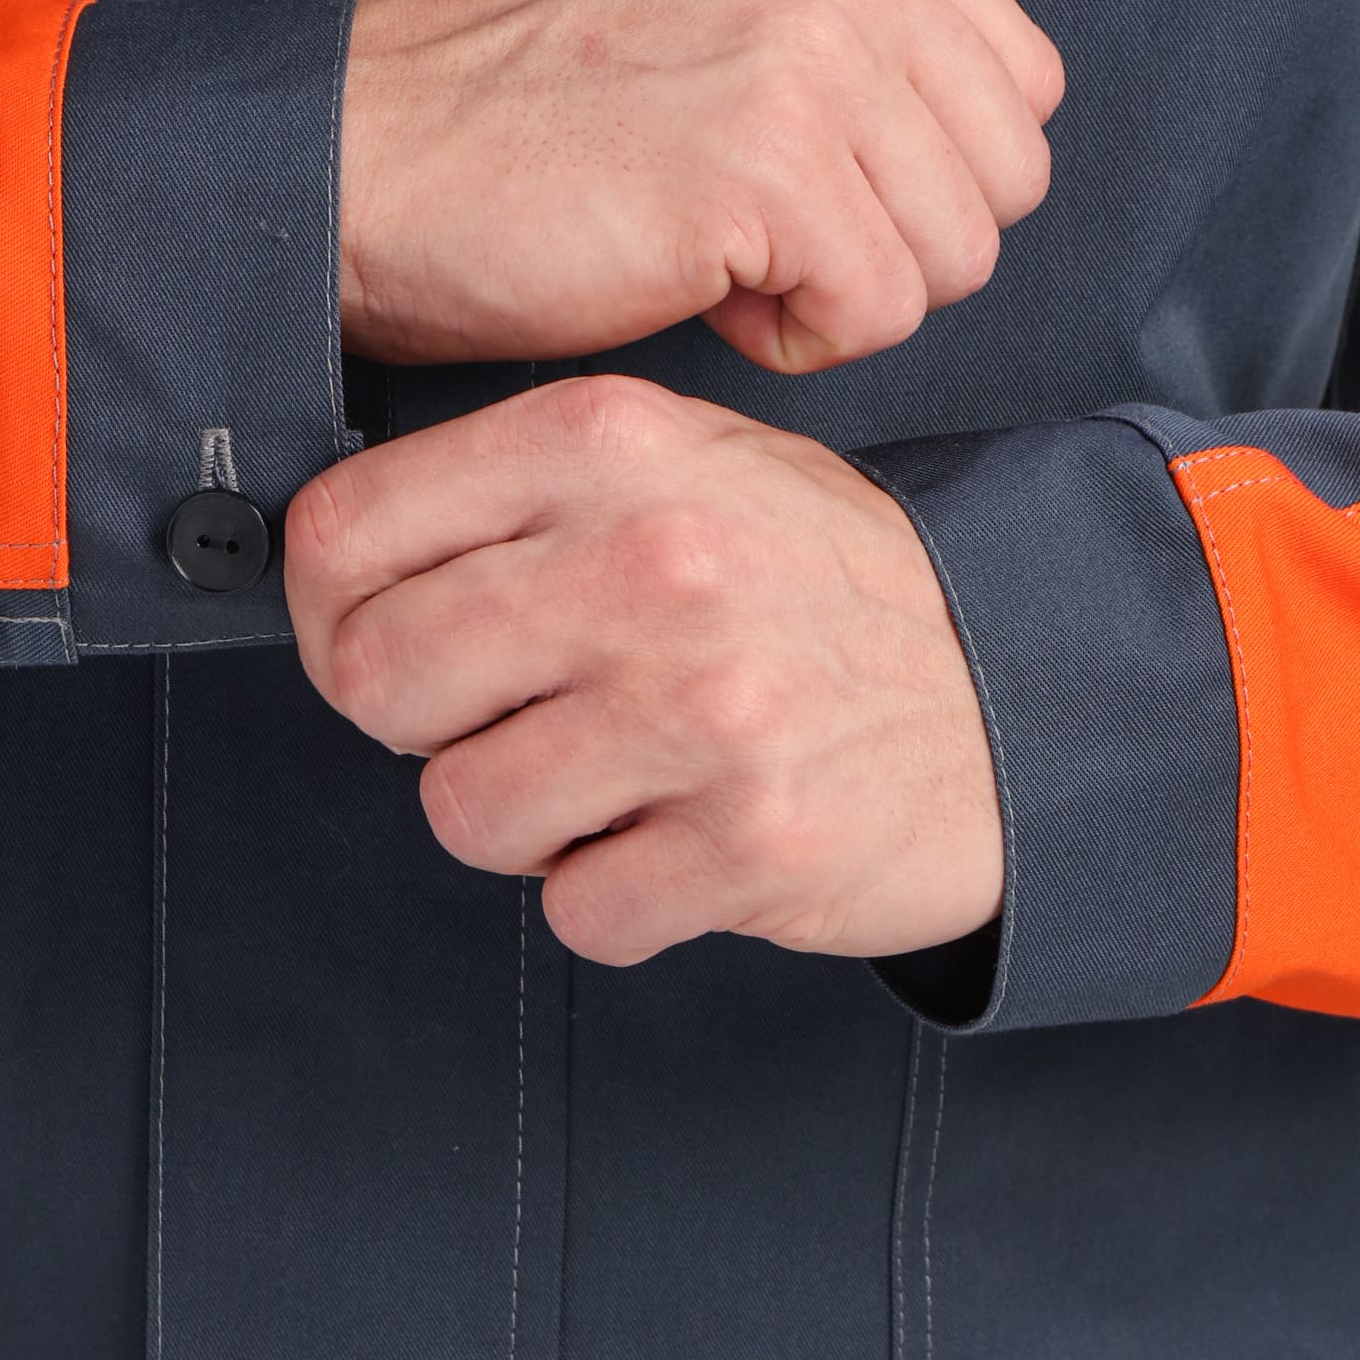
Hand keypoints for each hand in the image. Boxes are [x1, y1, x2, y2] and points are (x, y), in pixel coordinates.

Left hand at [287, 376, 1000, 967]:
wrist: (1030, 690)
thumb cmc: (820, 585)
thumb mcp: (685, 465)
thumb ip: (517, 494)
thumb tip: (330, 574)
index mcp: (608, 447)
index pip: (343, 536)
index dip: (331, 615)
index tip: (383, 646)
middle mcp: (650, 564)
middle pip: (377, 680)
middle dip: (423, 726)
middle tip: (507, 723)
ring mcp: (703, 708)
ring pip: (461, 811)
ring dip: (522, 823)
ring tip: (612, 780)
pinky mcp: (752, 842)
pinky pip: (580, 912)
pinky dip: (617, 899)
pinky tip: (682, 838)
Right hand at [338, 0, 1059, 376]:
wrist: (355, 154)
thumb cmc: (518, 112)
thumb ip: (855, 25)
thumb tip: (979, 146)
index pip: (1016, 79)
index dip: (920, 171)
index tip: (794, 181)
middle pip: (1006, 173)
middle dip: (898, 240)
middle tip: (759, 237)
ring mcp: (809, 47)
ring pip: (958, 251)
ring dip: (845, 292)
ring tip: (722, 258)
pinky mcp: (768, 162)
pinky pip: (879, 310)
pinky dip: (795, 341)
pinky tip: (698, 293)